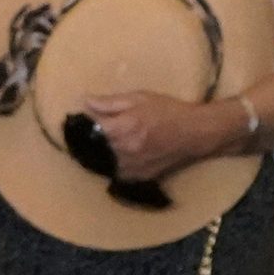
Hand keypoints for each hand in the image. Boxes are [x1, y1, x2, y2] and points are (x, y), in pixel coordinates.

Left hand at [78, 91, 229, 183]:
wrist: (196, 133)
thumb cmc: (168, 111)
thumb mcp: (138, 98)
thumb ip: (109, 103)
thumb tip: (85, 102)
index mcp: (121, 129)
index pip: (88, 128)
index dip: (80, 123)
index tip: (77, 119)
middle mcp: (123, 150)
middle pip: (91, 148)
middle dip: (84, 141)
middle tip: (81, 134)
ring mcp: (130, 166)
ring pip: (100, 163)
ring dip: (95, 155)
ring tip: (95, 146)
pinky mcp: (139, 176)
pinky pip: (116, 173)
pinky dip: (110, 165)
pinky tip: (111, 157)